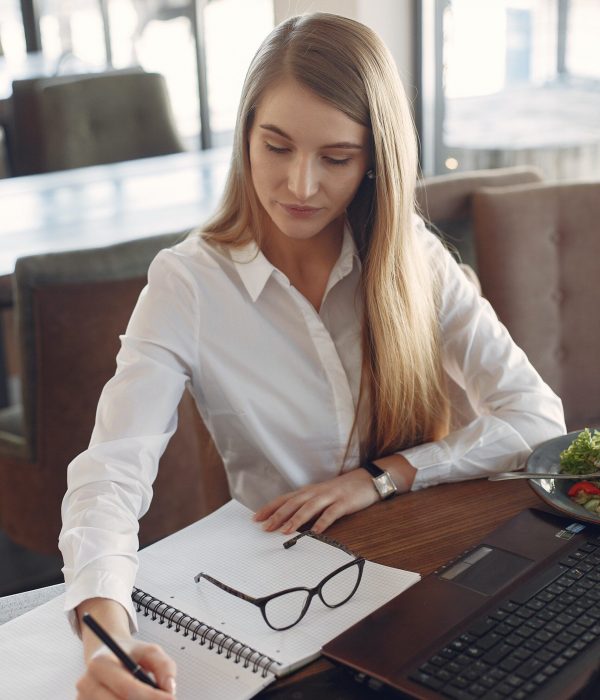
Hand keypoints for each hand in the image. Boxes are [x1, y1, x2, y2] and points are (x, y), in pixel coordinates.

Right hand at [76, 638, 176, 698]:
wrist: (107, 655)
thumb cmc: (130, 654)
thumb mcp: (150, 651)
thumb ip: (164, 666)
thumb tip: (169, 689)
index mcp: (100, 663)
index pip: (127, 687)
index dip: (151, 696)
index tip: (171, 698)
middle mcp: (86, 683)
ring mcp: (83, 699)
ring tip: (151, 698)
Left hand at [254, 467, 379, 534]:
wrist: (368, 479)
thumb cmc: (342, 490)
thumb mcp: (322, 496)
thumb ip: (307, 507)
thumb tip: (289, 521)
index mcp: (309, 491)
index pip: (285, 498)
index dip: (270, 507)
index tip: (256, 518)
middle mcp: (317, 492)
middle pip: (293, 503)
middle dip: (278, 515)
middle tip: (265, 527)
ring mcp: (330, 496)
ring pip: (309, 507)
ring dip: (296, 519)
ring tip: (285, 531)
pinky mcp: (344, 502)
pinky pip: (332, 513)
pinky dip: (323, 522)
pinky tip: (316, 531)